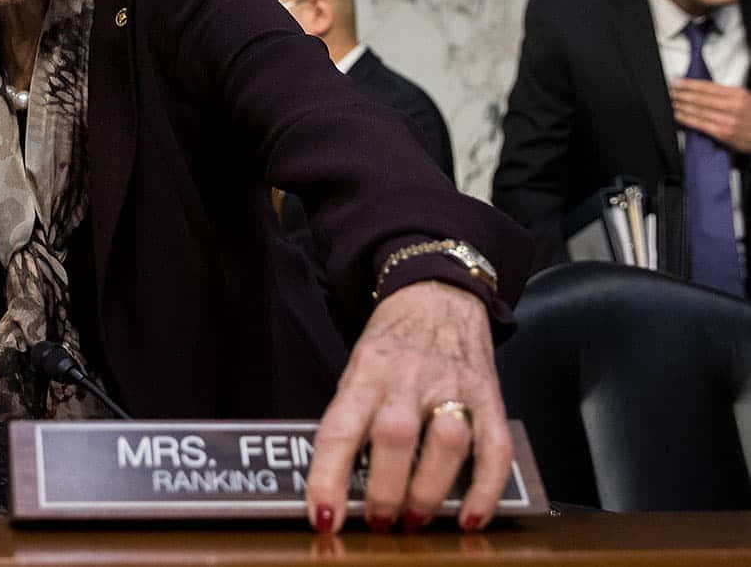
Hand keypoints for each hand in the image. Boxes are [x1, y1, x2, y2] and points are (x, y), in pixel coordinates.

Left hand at [304, 281, 510, 533]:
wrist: (437, 294)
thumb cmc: (391, 342)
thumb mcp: (357, 367)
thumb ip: (352, 416)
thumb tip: (338, 482)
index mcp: (366, 373)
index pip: (339, 430)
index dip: (327, 478)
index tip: (324, 518)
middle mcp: (408, 380)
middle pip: (395, 438)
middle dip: (385, 492)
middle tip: (379, 524)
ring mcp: (453, 387)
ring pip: (446, 444)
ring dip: (429, 492)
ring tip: (416, 520)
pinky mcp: (489, 397)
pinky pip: (494, 449)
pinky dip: (485, 490)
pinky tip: (469, 517)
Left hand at [671, 79, 750, 153]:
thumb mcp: (745, 98)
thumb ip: (726, 93)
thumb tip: (702, 89)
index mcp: (738, 94)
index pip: (707, 87)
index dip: (689, 84)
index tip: (678, 82)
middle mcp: (733, 106)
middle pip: (700, 98)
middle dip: (682, 94)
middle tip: (671, 91)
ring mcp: (728, 120)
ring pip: (698, 110)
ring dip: (681, 106)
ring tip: (672, 102)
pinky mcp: (723, 133)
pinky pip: (700, 124)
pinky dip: (686, 119)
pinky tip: (678, 115)